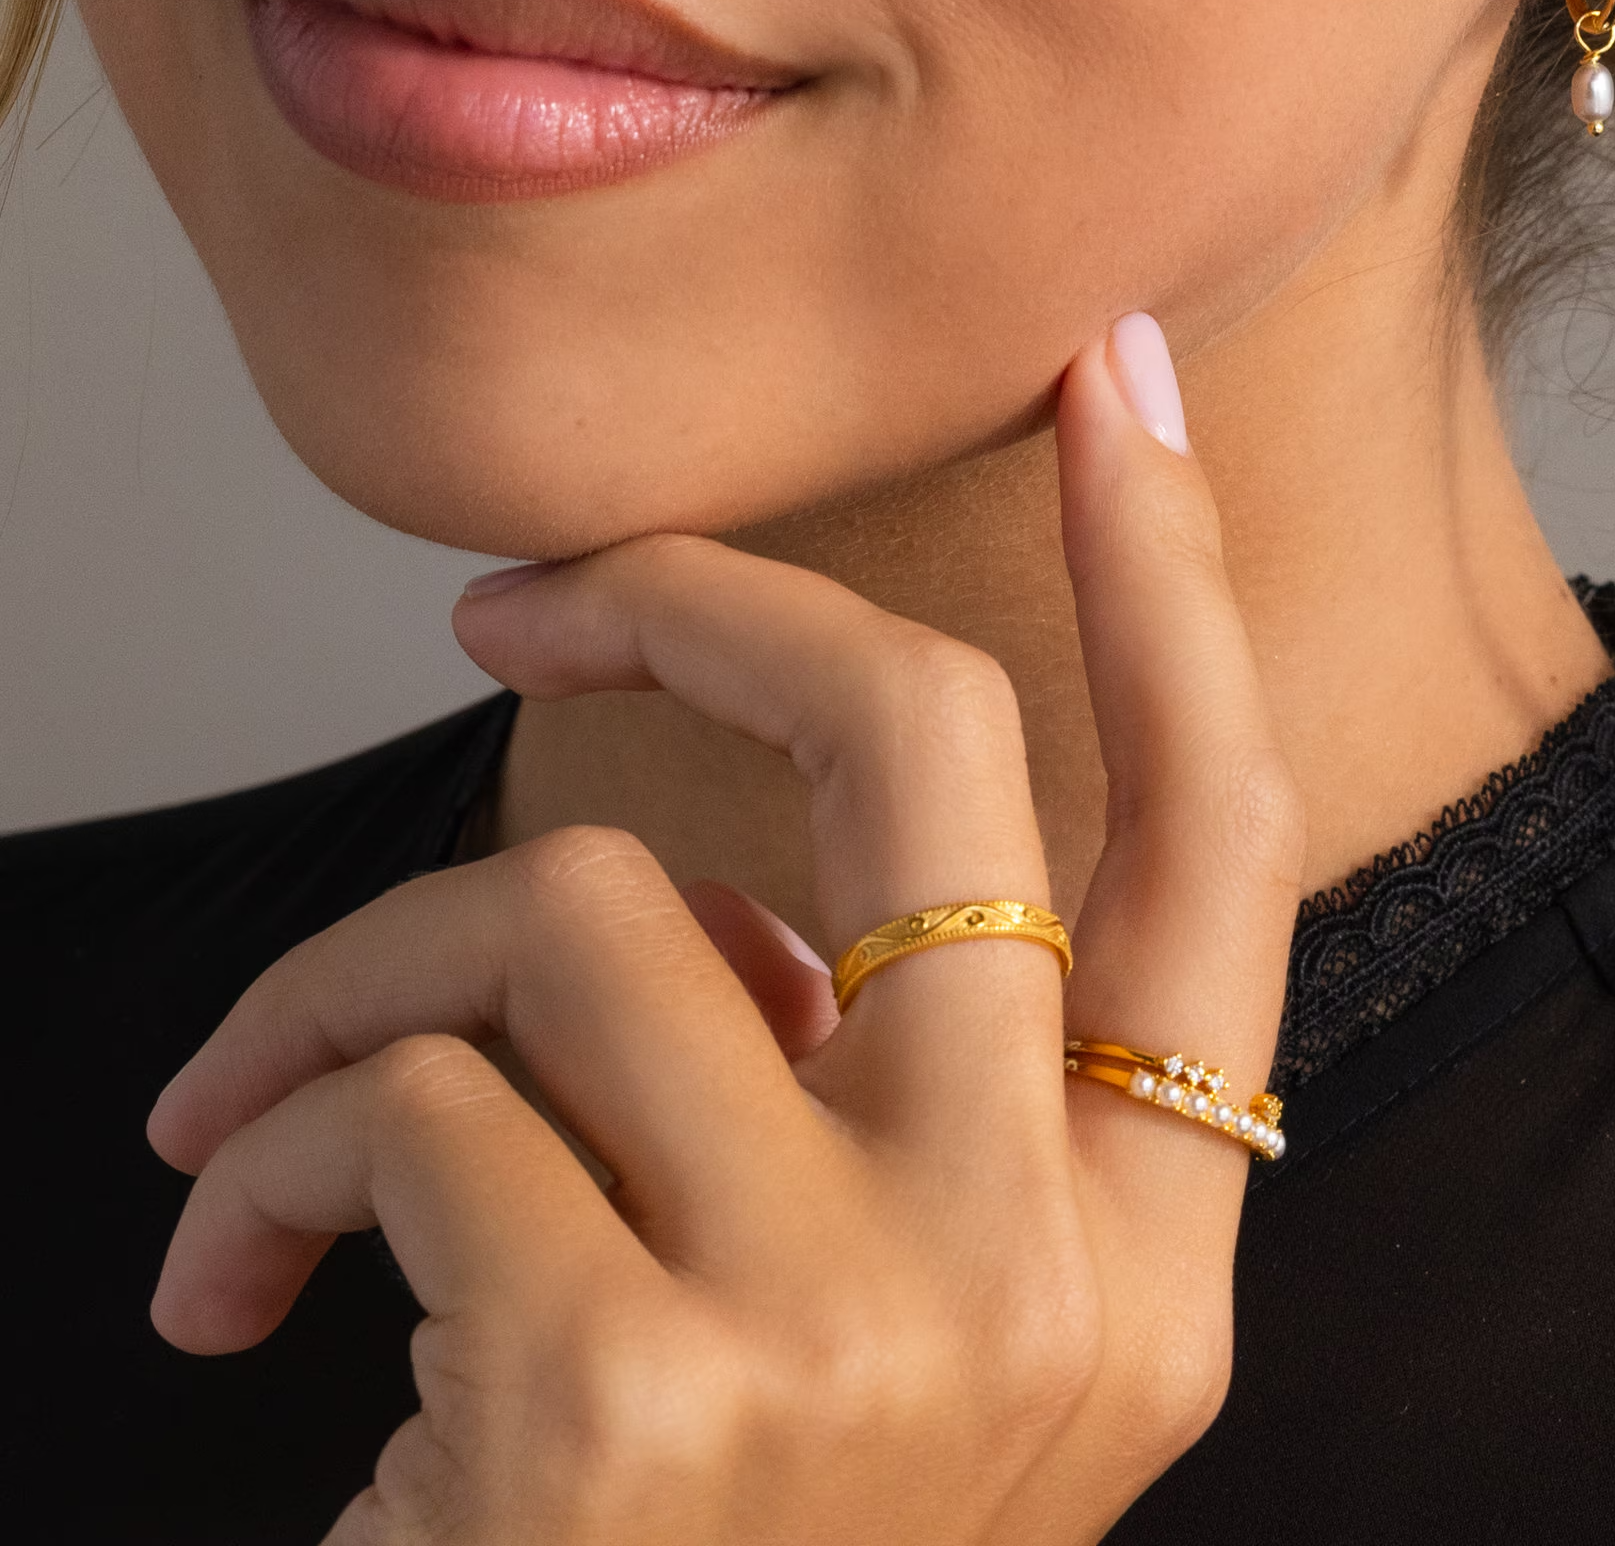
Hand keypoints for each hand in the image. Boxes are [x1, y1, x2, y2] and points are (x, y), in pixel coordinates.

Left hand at [145, 317, 1303, 1543]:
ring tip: (259, 1101)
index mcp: (1152, 1255)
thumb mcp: (913, 1373)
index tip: (1121, 372)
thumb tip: (741, 900)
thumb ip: (907, 1125)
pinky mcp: (626, 1399)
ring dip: (366, 970)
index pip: (1224, 832)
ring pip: (596, 906)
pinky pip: (417, 1094)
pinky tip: (234, 1263)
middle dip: (708, 598)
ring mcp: (861, 1339)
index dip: (1176, 573)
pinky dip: (272, 1131)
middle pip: (926, 752)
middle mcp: (1054, 1280)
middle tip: (531, 601)